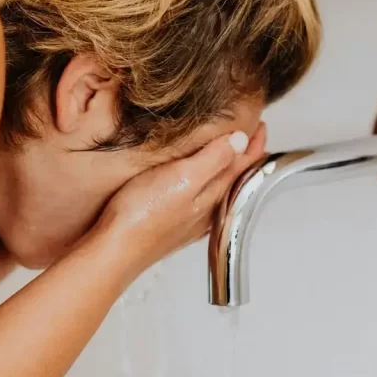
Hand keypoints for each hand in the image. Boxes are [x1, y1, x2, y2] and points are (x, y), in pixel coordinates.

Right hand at [95, 124, 267, 272]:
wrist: (115, 250)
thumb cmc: (143, 216)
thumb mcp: (183, 177)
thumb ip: (214, 159)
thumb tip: (240, 140)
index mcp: (213, 194)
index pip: (243, 164)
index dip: (254, 143)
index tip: (260, 125)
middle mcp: (207, 209)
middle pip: (234, 177)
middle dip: (243, 155)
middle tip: (251, 136)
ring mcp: (190, 219)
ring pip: (218, 189)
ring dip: (226, 170)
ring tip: (228, 155)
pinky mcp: (173, 224)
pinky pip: (199, 199)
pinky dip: (206, 184)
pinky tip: (197, 186)